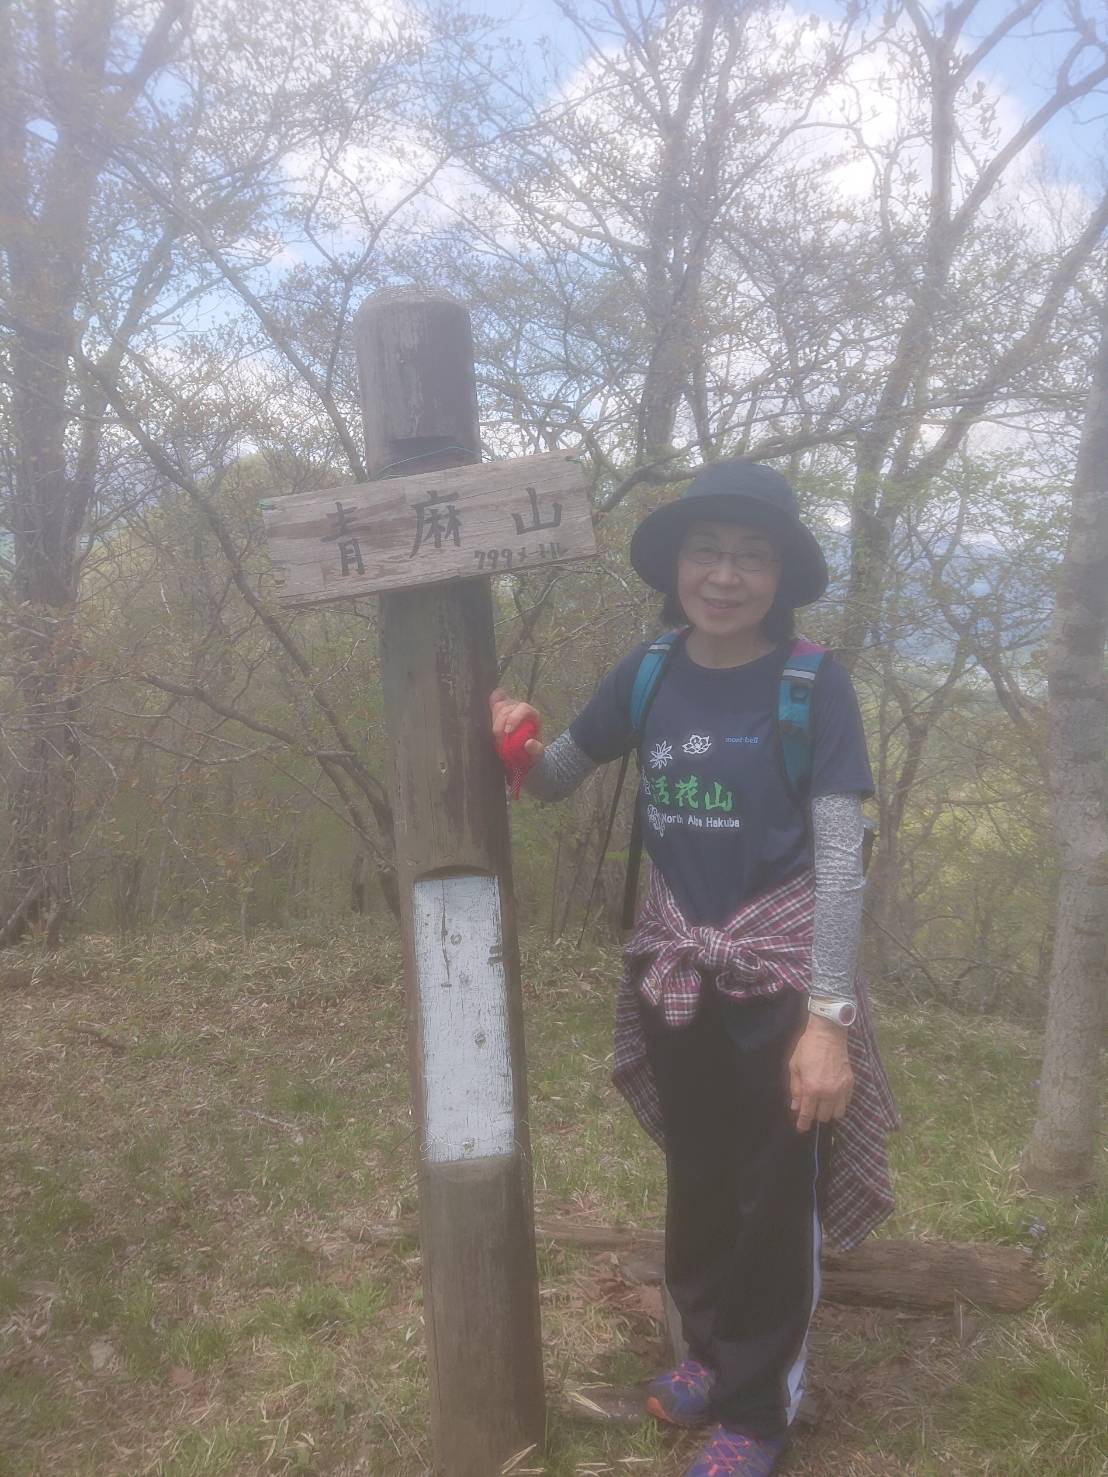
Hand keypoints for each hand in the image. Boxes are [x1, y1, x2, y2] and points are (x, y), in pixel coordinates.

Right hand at [489, 689, 543, 760]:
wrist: (523, 751)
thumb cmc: (531, 750)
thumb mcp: (537, 754)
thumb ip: (536, 750)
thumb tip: (529, 743)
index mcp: (532, 715)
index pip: (524, 708)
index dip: (513, 718)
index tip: (507, 732)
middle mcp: (520, 708)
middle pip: (507, 708)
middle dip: (500, 725)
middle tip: (500, 742)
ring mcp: (509, 706)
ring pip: (498, 706)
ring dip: (494, 722)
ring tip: (497, 736)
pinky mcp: (499, 708)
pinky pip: (493, 701)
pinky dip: (491, 706)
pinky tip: (490, 717)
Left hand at [787, 1015, 853, 1132]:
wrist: (828, 1034)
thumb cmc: (807, 1048)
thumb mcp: (795, 1067)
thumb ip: (795, 1089)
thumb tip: (795, 1107)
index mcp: (812, 1088)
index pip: (808, 1113)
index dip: (803, 1123)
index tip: (801, 1128)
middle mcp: (828, 1092)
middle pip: (824, 1117)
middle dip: (816, 1116)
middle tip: (811, 1108)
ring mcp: (841, 1089)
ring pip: (838, 1113)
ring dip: (829, 1112)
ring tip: (823, 1104)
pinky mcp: (850, 1084)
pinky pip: (847, 1102)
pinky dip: (840, 1103)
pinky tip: (833, 1096)